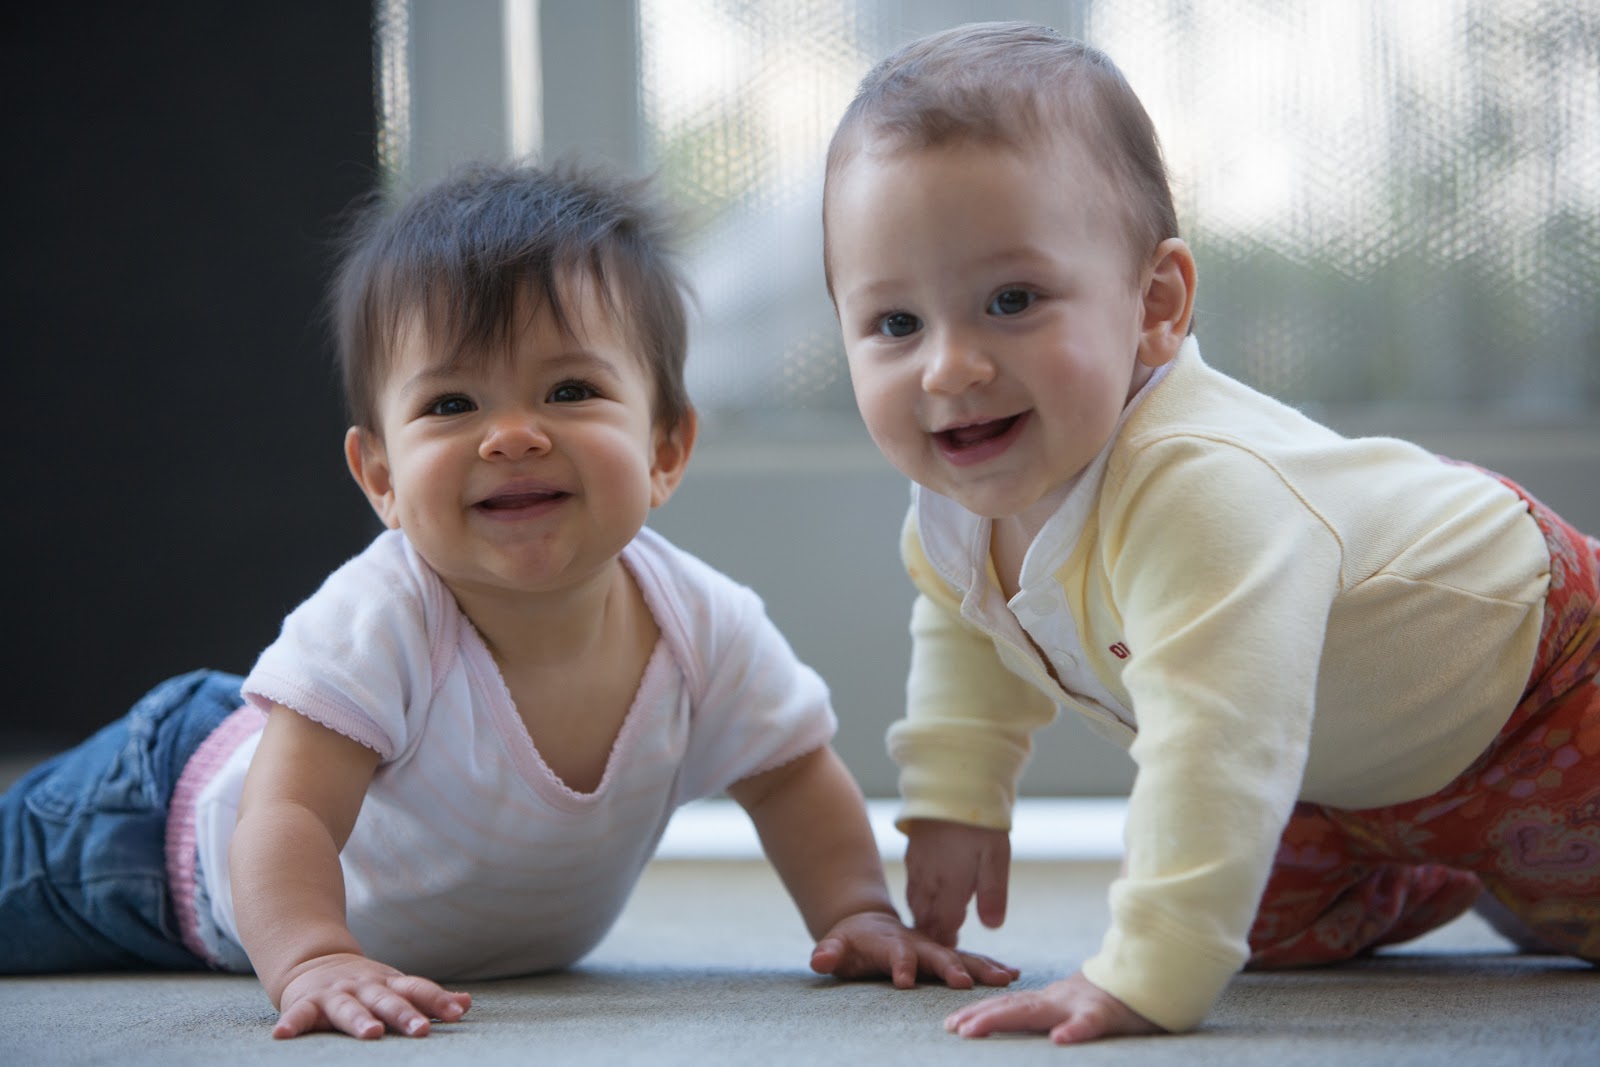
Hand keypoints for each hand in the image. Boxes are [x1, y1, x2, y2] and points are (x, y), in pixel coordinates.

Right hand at [272, 952, 471, 1039]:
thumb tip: (467, 1003)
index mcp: (389, 984)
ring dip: (360, 1020)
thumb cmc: (366, 985)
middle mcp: (365, 987)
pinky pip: (298, 1015)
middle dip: (405, 1014)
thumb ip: (427, 998)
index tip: (459, 1012)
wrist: (314, 962)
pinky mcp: (306, 1003)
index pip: (418, 990)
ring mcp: (335, 994)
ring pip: (349, 1008)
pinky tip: (282, 1036)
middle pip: (388, 1000)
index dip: (439, 1000)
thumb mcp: (396, 987)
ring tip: (371, 1034)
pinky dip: (292, 1024)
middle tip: (421, 1030)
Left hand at [809, 909, 1019, 989]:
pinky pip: (972, 960)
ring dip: (982, 967)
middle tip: (963, 982)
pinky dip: (991, 966)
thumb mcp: (836, 946)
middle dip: (950, 967)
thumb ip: (829, 953)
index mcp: (890, 942)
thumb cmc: (850, 942)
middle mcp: (918, 942)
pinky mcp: (947, 955)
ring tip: (1005, 977)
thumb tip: (819, 960)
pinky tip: (1013, 975)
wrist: (869, 925)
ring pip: (961, 955)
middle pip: (936, 954)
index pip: (895, 953)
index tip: (904, 982)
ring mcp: (935, 947)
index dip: (899, 965)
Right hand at [903, 819, 1010, 945]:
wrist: (952, 784)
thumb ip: (992, 893)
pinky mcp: (913, 852)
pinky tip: (924, 897)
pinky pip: (911, 884)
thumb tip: (992, 927)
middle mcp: (930, 879)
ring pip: (915, 901)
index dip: (948, 939)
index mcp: (950, 885)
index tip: (952, 951)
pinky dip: (917, 898)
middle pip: (926, 916)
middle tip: (940, 947)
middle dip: (933, 933)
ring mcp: (918, 865)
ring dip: (923, 917)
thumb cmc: (980, 821)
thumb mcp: (996, 857)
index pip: (944, 924)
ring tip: (932, 928)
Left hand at [944, 971, 1164, 1044]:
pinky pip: (1090, 1023)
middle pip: (1014, 1008)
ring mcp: (1081, 1004)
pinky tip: (1059, 1040)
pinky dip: (1075, 1030)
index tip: (951, 1024)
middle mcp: (1061, 1000)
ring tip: (973, 1030)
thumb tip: (1030, 1023)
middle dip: (981, 1017)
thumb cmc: (1115, 999)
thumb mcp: (1079, 1007)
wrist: (1155, 976)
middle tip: (952, 1029)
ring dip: (1003, 1019)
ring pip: (1038, 1012)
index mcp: (1053, 1002)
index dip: (980, 1013)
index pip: (1010, 1006)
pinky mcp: (1108, 1013)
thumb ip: (1056, 1013)